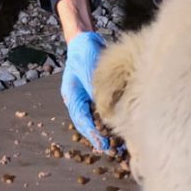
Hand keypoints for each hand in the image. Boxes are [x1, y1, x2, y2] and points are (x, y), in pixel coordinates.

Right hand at [61, 30, 110, 150]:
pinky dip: (107, 123)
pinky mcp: (94, 96)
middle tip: (110, 149)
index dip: (91, 132)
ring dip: (103, 133)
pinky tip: (118, 131)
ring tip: (116, 146)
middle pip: (86, 123)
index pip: (81, 118)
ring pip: (93, 121)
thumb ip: (95, 87)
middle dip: (97, 137)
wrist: (85, 40)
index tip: (102, 143)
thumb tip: (103, 107)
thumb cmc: (85, 51)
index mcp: (72, 94)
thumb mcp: (89, 68)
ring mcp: (85, 98)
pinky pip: (100, 114)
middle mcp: (77, 99)